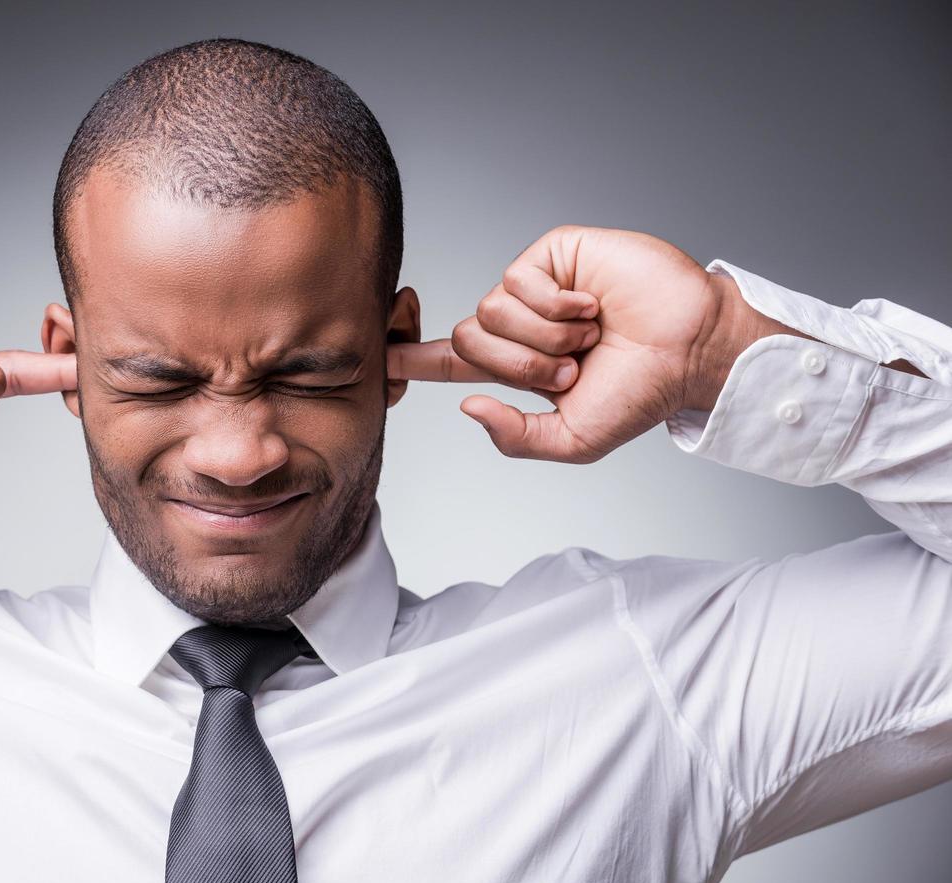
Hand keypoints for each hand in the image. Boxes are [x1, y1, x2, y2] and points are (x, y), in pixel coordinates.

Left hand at [390, 226, 774, 462]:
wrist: (690, 349)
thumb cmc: (641, 393)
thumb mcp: (573, 440)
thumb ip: (516, 437)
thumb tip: (466, 406)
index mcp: (519, 366)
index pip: (453, 362)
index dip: (414, 358)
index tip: (382, 357)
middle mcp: (521, 325)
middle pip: (468, 340)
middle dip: (521, 365)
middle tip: (572, 366)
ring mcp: (535, 288)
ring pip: (490, 312)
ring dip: (544, 336)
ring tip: (589, 335)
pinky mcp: (551, 254)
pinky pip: (517, 281)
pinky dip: (555, 305)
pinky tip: (591, 305)